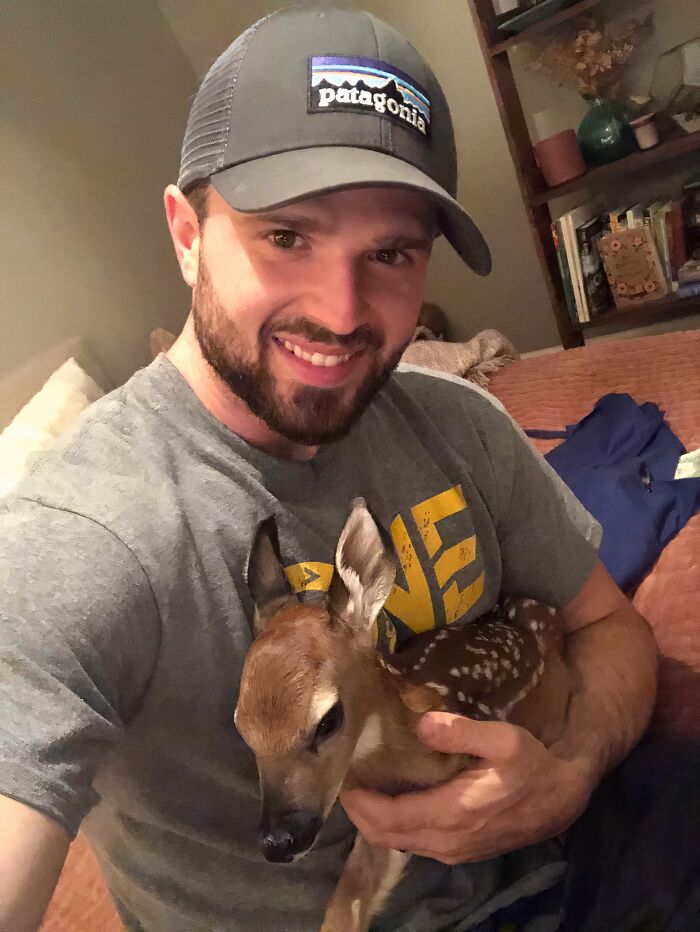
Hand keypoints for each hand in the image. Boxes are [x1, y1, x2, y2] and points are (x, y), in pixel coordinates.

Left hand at [340, 712, 595, 863]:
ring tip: (365, 788)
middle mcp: (448, 841)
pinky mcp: (461, 851)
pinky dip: (396, 827)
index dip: (360, 804)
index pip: (390, 819)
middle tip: (346, 781)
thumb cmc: (533, 765)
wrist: (563, 799)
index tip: (342, 780)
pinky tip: (394, 801)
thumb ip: (462, 731)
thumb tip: (421, 724)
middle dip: (360, 813)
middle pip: (386, 836)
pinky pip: (415, 844)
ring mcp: (454, 851)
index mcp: (453, 813)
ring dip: (376, 821)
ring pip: (400, 843)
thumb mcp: (504, 738)